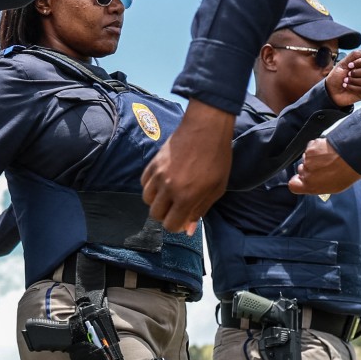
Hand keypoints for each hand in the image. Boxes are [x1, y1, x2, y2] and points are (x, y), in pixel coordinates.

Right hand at [141, 100, 235, 232]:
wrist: (206, 129)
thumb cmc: (217, 159)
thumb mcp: (216, 189)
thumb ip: (200, 210)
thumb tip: (189, 230)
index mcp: (187, 197)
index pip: (171, 224)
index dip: (177, 225)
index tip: (183, 218)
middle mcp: (169, 188)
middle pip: (155, 215)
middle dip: (166, 215)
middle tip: (177, 206)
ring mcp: (158, 175)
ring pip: (147, 200)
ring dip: (157, 201)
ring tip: (169, 193)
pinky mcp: (152, 164)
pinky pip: (144, 183)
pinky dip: (151, 186)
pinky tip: (163, 181)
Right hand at [288, 139, 360, 194]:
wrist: (352, 157)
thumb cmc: (346, 173)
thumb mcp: (333, 187)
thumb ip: (317, 186)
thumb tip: (314, 182)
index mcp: (310, 186)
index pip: (293, 185)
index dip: (297, 181)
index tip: (302, 179)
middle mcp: (306, 173)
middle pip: (301, 170)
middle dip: (309, 168)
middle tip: (323, 167)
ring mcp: (307, 159)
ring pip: (306, 158)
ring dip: (315, 158)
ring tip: (329, 158)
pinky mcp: (311, 147)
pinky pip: (311, 147)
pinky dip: (317, 148)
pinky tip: (327, 150)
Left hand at [325, 48, 360, 106]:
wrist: (330, 90)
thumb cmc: (336, 77)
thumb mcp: (343, 63)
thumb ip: (355, 55)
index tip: (349, 65)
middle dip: (357, 72)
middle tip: (347, 74)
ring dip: (355, 80)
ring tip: (345, 81)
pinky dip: (354, 88)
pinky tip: (347, 87)